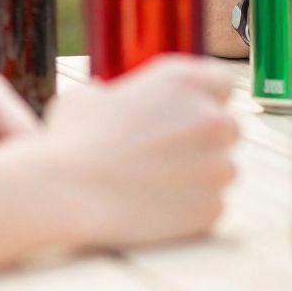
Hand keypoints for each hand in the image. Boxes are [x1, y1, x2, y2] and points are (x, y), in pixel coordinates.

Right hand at [43, 56, 239, 249]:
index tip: (186, 114)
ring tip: (157, 185)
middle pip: (228, 127)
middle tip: (168, 156)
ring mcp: (216, 165)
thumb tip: (108, 96)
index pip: (222, 82)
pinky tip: (157, 209)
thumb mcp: (90, 96)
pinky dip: (191, 210)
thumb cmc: (70, 141)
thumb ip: (118, 93)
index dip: (205, 99)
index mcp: (184, 81)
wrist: (63, 192)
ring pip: (223, 169)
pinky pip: (212, 206)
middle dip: (204, 140)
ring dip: (200, 175)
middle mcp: (210, 118)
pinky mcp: (211, 207)